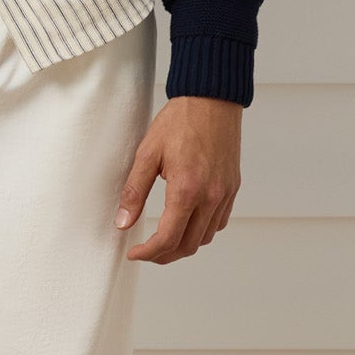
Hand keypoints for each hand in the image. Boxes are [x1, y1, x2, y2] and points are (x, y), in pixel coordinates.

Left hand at [114, 97, 242, 263]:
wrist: (212, 99)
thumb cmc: (180, 121)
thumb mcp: (147, 153)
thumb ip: (134, 191)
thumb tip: (122, 222)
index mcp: (187, 189)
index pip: (167, 239)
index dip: (148, 253)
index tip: (134, 253)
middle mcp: (210, 196)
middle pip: (188, 245)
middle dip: (164, 255)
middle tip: (145, 251)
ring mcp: (224, 193)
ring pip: (205, 237)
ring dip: (184, 245)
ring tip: (164, 240)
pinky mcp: (232, 188)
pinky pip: (219, 222)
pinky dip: (202, 231)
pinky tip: (187, 223)